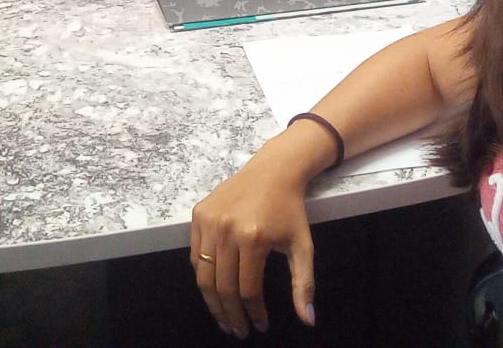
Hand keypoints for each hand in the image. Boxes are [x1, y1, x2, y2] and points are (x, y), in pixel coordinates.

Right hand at [190, 146, 316, 339]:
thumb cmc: (289, 210)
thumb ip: (304, 284)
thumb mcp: (302, 245)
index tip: (260, 326)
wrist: (273, 171)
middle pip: (222, 286)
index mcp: (253, 238)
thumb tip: (308, 320)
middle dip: (230, 315)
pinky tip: (214, 288)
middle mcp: (226, 230)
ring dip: (212, 302)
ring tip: (223, 318)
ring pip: (202, 274)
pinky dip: (202, 275)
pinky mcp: (198, 214)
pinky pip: (194, 255)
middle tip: (237, 331)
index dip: (253, 313)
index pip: (247, 290)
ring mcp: (209, 221)